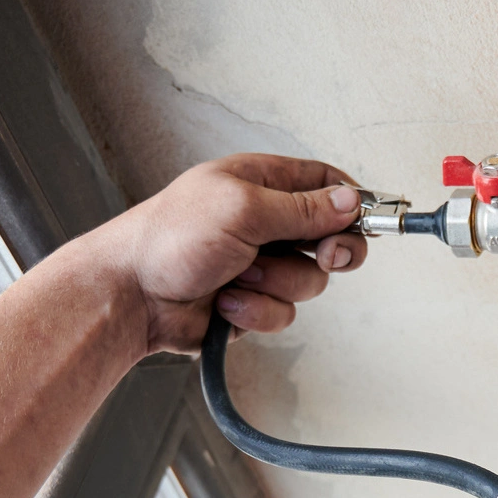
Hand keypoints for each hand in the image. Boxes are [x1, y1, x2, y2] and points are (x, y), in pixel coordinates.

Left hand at [94, 154, 368, 354]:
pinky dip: (256, 311)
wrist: (133, 295)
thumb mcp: (243, 209)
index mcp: (262, 183)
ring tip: (237, 274)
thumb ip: (303, 208)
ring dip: (275, 285)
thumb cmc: (169, 239)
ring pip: (308, 283)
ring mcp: (261, 266)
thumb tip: (350, 200)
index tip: (364, 221)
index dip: (351, 201)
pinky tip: (225, 301)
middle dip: (328, 253)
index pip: (325, 183)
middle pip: (330, 239)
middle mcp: (266, 223)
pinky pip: (283, 314)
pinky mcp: (253, 303)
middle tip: (322, 256)